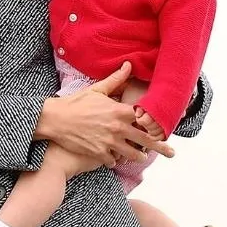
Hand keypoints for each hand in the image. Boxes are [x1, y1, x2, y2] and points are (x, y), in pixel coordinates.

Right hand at [36, 63, 173, 165]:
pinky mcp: (98, 153)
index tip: (163, 128)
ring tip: (142, 158)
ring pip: (131, 154)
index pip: (145, 120)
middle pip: (145, 140)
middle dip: (161, 147)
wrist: (54, 120)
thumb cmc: (75, 103)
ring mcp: (109, 143)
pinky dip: (114, 161)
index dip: (154, 124)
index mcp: (120, 111)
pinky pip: (112, 161)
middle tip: (172, 153)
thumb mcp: (96, 90)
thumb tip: (128, 65)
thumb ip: (116, 80)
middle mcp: (118, 128)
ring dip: (137, 156)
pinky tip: (114, 160)